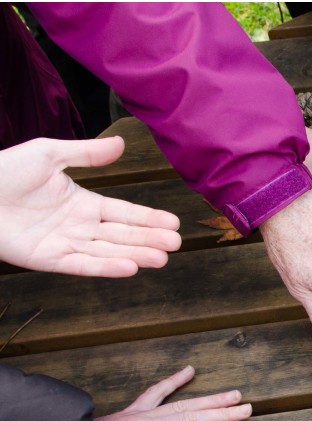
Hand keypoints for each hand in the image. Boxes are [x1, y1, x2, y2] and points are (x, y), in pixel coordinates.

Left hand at [0, 136, 179, 276]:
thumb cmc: (4, 170)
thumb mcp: (49, 153)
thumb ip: (86, 153)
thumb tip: (120, 143)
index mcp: (81, 202)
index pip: (122, 213)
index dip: (148, 218)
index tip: (174, 223)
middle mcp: (78, 226)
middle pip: (121, 235)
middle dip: (149, 239)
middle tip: (176, 244)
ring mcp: (64, 244)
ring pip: (107, 252)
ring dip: (135, 255)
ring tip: (161, 258)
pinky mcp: (48, 259)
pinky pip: (82, 264)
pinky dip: (105, 267)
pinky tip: (130, 267)